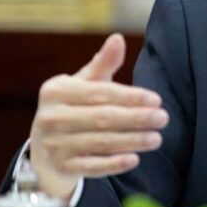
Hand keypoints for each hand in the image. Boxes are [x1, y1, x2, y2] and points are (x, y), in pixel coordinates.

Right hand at [29, 33, 168, 199]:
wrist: (44, 148)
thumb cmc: (72, 107)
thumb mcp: (83, 83)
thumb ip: (103, 63)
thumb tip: (118, 38)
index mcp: (55, 91)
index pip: (99, 93)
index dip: (130, 96)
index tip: (156, 100)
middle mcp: (50, 117)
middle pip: (101, 118)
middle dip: (136, 118)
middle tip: (163, 118)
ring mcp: (54, 145)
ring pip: (99, 143)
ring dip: (131, 141)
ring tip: (157, 138)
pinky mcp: (62, 167)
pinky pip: (91, 167)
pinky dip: (113, 164)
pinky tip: (134, 159)